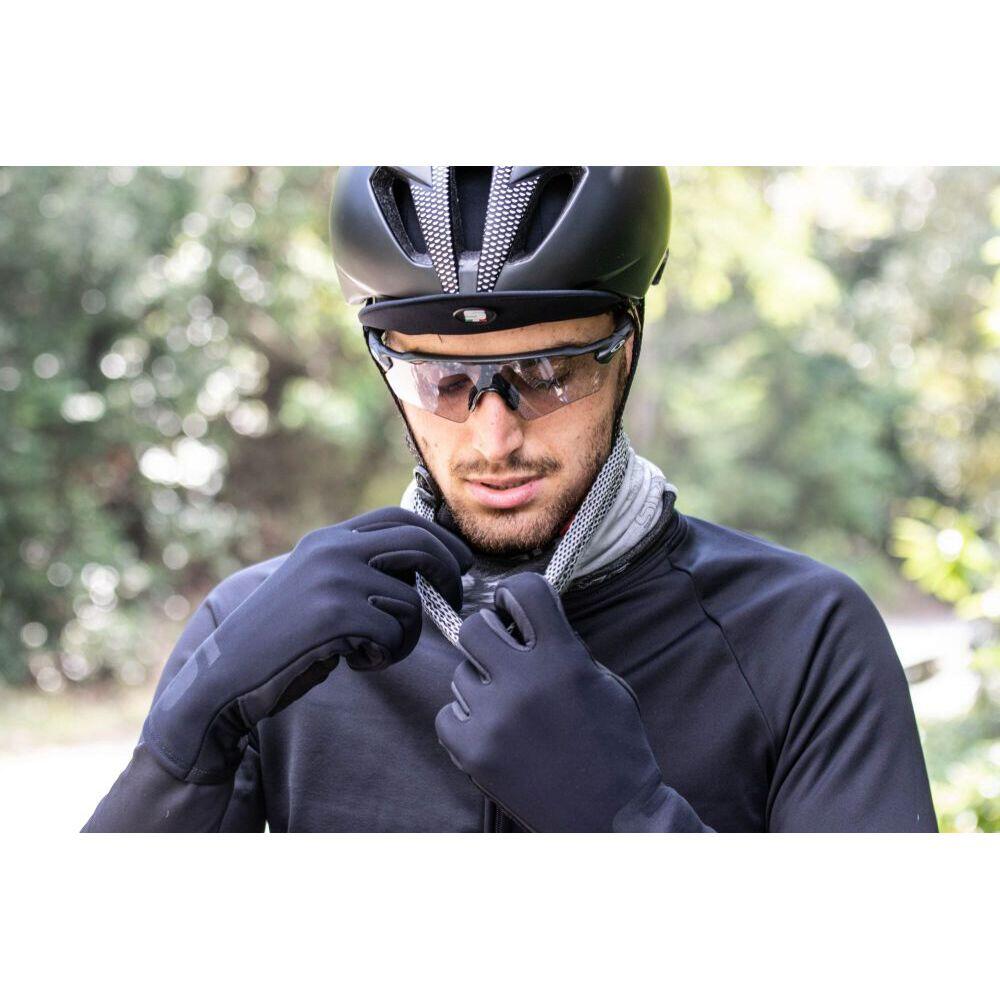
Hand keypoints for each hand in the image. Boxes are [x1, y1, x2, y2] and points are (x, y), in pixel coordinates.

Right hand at [144, 507, 471, 782]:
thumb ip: (358, 567)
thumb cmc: (282, 639)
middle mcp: (332, 550)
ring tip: (374, 650)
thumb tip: (424, 565)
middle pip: (418, 545)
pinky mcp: (335, 615)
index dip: (439, 538)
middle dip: (447, 573)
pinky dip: (385, 655)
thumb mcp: (317, 585)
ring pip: (410, 600)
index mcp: (328, 539)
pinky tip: (356, 662)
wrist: (227, 674)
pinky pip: (394, 633)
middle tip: (453, 602)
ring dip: (407, 634)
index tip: (460, 562)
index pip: (398, 519)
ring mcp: (334, 579)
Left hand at [436, 572, 706, 831]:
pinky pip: (446, 715)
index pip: (523, 589)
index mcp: (563, 659)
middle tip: (505, 658)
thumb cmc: (616, 748)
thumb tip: (522, 621)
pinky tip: (493, 733)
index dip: (516, 595)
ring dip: (480, 685)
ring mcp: (495, 719)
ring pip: (460, 674)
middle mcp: (525, 683)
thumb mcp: (605, 683)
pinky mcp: (474, 752)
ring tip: (510, 710)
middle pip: (474, 627)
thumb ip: (564, 647)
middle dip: (490, 638)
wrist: (612, 818)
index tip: (515, 608)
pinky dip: (465, 722)